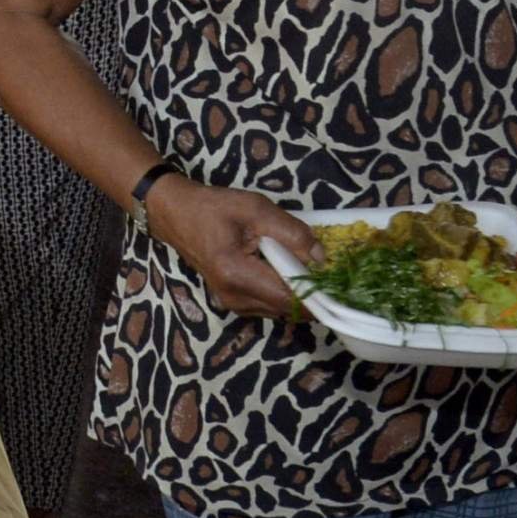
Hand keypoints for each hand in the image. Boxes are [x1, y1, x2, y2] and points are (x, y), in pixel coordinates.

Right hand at [144, 178, 318, 319]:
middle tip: (325, 267)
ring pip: (281, 309)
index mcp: (236, 274)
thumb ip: (292, 232)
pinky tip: (284, 269)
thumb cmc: (214, 208)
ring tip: (302, 264)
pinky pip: (270, 305)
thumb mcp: (256, 209)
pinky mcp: (234, 304)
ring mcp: (233, 304)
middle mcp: (234, 298)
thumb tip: (321, 258)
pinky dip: (284, 291)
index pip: (289, 298)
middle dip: (311, 291)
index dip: (318, 293)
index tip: (340, 281)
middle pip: (288, 307)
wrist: (176, 215)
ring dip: (297, 292)